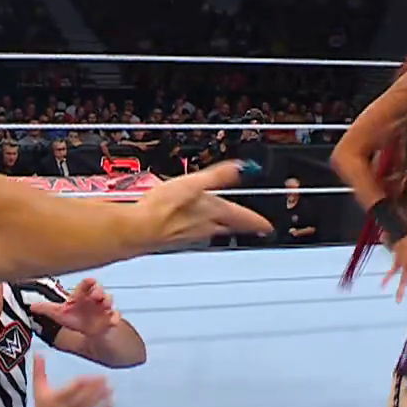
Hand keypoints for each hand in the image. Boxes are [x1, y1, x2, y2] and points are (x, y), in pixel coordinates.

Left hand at [29, 278, 117, 335]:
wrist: (91, 332)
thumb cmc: (76, 318)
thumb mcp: (60, 315)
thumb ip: (47, 309)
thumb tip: (31, 306)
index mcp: (81, 297)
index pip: (85, 285)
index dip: (88, 283)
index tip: (90, 281)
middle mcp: (93, 300)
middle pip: (98, 290)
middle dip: (98, 290)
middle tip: (96, 295)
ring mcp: (103, 309)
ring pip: (108, 300)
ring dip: (108, 300)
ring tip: (105, 304)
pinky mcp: (111, 319)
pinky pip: (116, 316)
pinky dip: (115, 317)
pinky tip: (113, 319)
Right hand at [31, 353, 112, 406]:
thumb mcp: (38, 389)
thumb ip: (39, 370)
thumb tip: (38, 352)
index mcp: (54, 400)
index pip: (70, 390)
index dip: (82, 384)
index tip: (91, 376)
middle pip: (81, 399)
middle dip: (94, 390)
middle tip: (106, 379)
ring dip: (101, 399)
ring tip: (110, 389)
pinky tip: (111, 404)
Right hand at [133, 161, 272, 247]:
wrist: (138, 230)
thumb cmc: (163, 208)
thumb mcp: (193, 183)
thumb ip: (219, 176)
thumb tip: (242, 167)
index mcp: (214, 213)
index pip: (242, 218)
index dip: (257, 221)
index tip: (268, 226)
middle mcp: (205, 228)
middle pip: (230, 227)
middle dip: (243, 226)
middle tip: (253, 227)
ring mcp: (190, 235)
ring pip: (213, 231)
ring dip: (223, 228)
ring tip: (227, 225)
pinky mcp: (175, 238)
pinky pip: (195, 233)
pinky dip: (201, 229)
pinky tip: (193, 225)